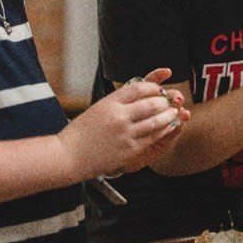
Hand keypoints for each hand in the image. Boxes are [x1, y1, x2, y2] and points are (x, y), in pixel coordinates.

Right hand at [57, 68, 189, 178]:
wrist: (67, 156)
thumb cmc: (80, 133)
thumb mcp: (98, 109)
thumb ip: (117, 102)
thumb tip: (139, 94)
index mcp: (110, 102)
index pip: (140, 87)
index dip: (154, 86)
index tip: (160, 88)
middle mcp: (119, 116)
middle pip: (151, 103)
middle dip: (165, 101)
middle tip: (172, 100)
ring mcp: (125, 134)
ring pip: (156, 121)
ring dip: (169, 115)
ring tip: (174, 112)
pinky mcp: (129, 150)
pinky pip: (153, 137)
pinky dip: (164, 131)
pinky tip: (169, 127)